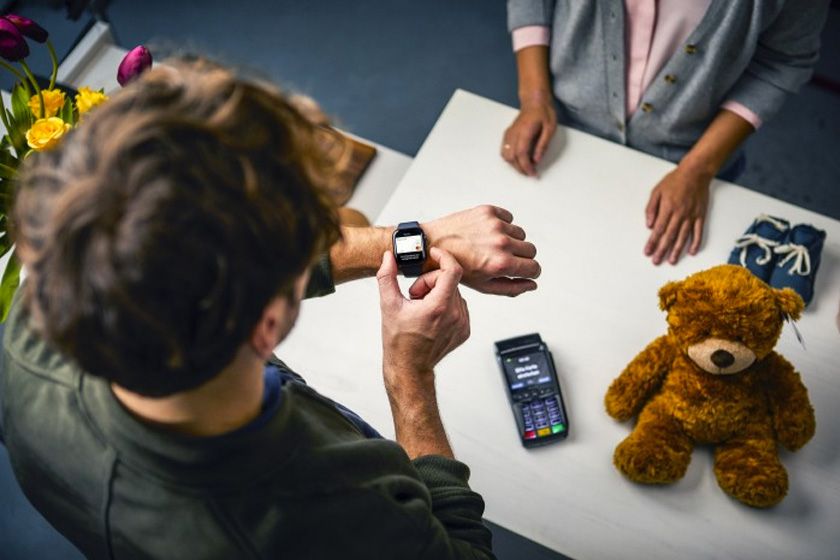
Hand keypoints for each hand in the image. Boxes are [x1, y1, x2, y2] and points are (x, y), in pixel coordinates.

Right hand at [377, 247, 469, 380]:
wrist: (409, 367)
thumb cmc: (399, 341)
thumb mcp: (388, 305)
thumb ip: (387, 277)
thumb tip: (388, 258)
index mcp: (438, 307)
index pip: (452, 270)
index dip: (443, 257)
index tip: (434, 254)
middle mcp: (455, 315)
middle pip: (449, 280)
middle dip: (430, 282)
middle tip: (415, 296)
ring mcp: (462, 324)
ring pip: (454, 292)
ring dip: (438, 293)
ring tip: (421, 309)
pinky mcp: (465, 330)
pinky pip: (459, 305)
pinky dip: (446, 305)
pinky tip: (431, 317)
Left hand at [422, 205, 540, 295]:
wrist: (432, 244)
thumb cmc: (456, 266)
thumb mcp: (483, 286)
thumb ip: (512, 288)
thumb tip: (532, 284)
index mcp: (501, 263)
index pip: (534, 267)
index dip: (530, 271)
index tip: (523, 270)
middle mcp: (501, 243)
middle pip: (531, 250)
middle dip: (522, 257)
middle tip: (503, 258)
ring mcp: (495, 225)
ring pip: (520, 234)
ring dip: (511, 240)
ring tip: (491, 246)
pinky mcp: (488, 211)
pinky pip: (509, 217)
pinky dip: (503, 225)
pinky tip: (486, 233)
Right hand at [501, 97, 555, 176]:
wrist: (534, 100)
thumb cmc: (543, 111)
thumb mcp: (550, 128)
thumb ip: (543, 145)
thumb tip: (537, 159)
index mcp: (525, 131)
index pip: (521, 154)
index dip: (526, 167)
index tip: (533, 173)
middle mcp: (514, 133)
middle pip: (512, 157)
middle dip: (520, 168)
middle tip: (530, 173)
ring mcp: (509, 133)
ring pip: (506, 155)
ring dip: (514, 164)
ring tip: (525, 167)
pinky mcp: (508, 134)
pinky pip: (504, 150)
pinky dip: (510, 158)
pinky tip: (518, 159)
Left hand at [644, 166, 711, 264]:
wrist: (695, 173)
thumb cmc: (674, 181)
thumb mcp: (656, 191)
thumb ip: (651, 209)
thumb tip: (649, 225)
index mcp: (667, 208)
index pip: (658, 230)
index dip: (652, 242)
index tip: (647, 252)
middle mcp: (680, 214)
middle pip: (669, 236)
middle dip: (662, 250)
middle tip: (656, 261)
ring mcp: (691, 216)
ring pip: (683, 237)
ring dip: (677, 250)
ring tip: (672, 261)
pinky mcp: (700, 215)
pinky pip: (698, 232)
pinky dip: (696, 243)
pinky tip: (692, 252)